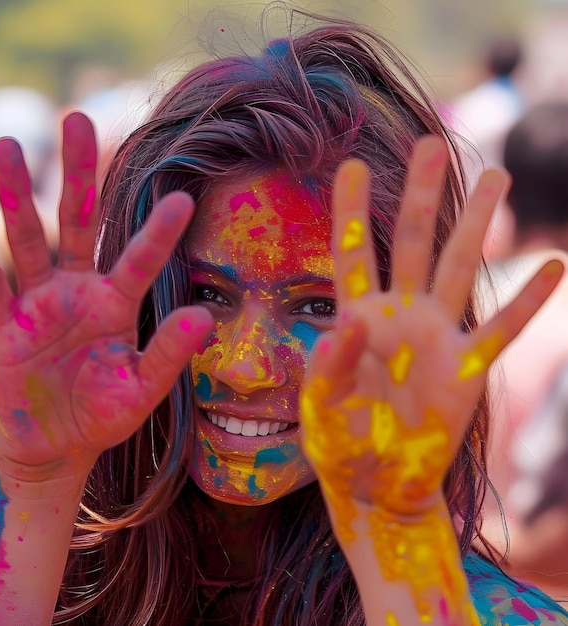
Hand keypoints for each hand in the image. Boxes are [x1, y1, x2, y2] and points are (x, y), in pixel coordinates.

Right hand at [0, 112, 212, 478]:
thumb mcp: (142, 389)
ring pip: (28, 240)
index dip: (158, 231)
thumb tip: (203, 316)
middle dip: (77, 174)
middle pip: (78, 222)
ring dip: (17, 197)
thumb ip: (169, 353)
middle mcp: (80, 290)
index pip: (139, 258)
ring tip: (8, 148)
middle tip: (76, 119)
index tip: (181, 198)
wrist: (59, 444)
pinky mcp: (5, 323)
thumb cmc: (106, 415)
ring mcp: (40, 302)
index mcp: (118, 303)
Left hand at [300, 136, 562, 540]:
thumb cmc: (338, 441)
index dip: (353, 211)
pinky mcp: (467, 369)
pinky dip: (526, 301)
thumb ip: (329, 365)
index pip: (353, 253)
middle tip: (432, 144)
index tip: (353, 166)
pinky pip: (501, 330)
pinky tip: (552, 265)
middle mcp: (400, 316)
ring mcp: (437, 337)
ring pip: (459, 269)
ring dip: (476, 225)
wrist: (375, 483)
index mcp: (357, 317)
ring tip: (496, 175)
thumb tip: (350, 321)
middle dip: (422, 195)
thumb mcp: (320, 405)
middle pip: (413, 243)